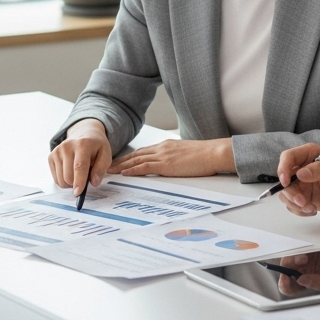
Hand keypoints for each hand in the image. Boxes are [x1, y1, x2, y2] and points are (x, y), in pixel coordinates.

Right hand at [48, 119, 111, 194]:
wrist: (84, 132)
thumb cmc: (96, 146)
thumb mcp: (106, 154)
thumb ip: (101, 168)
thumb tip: (94, 182)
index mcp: (82, 144)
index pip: (79, 166)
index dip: (79, 181)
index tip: (78, 193)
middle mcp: (67, 146)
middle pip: (68, 176)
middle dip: (77, 183)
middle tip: (86, 177)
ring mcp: (57, 151)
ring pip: (61, 179)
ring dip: (71, 183)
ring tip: (79, 173)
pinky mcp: (51, 157)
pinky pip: (56, 179)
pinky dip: (64, 180)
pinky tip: (71, 171)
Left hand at [108, 137, 233, 176]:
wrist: (213, 153)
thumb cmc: (204, 155)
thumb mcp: (186, 154)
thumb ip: (175, 157)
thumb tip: (171, 164)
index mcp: (166, 145)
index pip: (142, 151)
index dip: (129, 157)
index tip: (119, 162)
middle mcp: (161, 148)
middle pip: (135, 155)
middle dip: (120, 161)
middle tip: (106, 166)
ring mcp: (162, 155)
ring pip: (136, 160)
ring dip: (121, 166)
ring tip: (109, 171)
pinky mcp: (165, 164)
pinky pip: (144, 167)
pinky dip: (132, 170)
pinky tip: (124, 173)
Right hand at [276, 143, 319, 215]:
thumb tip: (301, 174)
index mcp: (309, 154)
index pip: (288, 157)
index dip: (283, 168)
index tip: (285, 182)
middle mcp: (302, 167)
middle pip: (284, 178)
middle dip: (291, 192)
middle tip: (302, 202)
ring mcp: (302, 183)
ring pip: (286, 193)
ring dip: (295, 203)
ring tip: (311, 208)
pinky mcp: (304, 196)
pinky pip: (292, 204)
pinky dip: (299, 210)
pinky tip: (313, 210)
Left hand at [276, 246, 319, 294]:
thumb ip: (319, 283)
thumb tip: (301, 281)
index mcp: (311, 280)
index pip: (292, 287)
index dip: (285, 285)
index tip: (285, 279)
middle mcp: (305, 269)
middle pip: (286, 272)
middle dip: (287, 269)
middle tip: (299, 264)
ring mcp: (305, 256)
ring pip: (289, 259)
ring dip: (293, 258)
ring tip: (305, 257)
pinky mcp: (306, 243)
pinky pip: (294, 246)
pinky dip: (295, 247)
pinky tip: (305, 249)